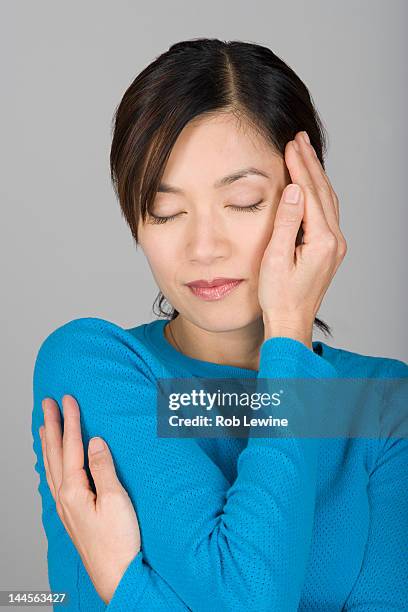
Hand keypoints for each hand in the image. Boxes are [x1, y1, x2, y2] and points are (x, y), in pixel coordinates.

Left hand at [39, 395, 140, 603]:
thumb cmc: (119, 540)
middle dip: (51, 426)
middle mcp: (63, 497)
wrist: (116, 575)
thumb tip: (95, 442)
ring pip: (50, 467)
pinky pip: (54, 480)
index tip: (67, 399)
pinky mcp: (71, 514)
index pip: (71, 447)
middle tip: (47, 403)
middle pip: (54, 454)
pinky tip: (52, 462)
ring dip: (47, 443)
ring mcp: (65, 507)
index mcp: (73, 490)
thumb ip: (103, 468)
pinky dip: (50, 463)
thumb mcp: (116, 500)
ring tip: (44, 425)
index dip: (70, 421)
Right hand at [258, 131, 346, 347]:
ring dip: (315, 176)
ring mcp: (334, 245)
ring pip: (327, 201)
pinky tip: (310, 184)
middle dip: (310, 164)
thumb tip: (295, 190)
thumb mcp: (276, 259)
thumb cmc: (279, 296)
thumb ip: (287, 223)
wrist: (291, 321)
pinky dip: (318, 192)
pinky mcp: (329, 249)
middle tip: (298, 139)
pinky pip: (326, 213)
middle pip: (323, 193)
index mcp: (323, 241)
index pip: (311, 194)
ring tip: (304, 153)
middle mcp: (334, 241)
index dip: (300, 167)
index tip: (290, 145)